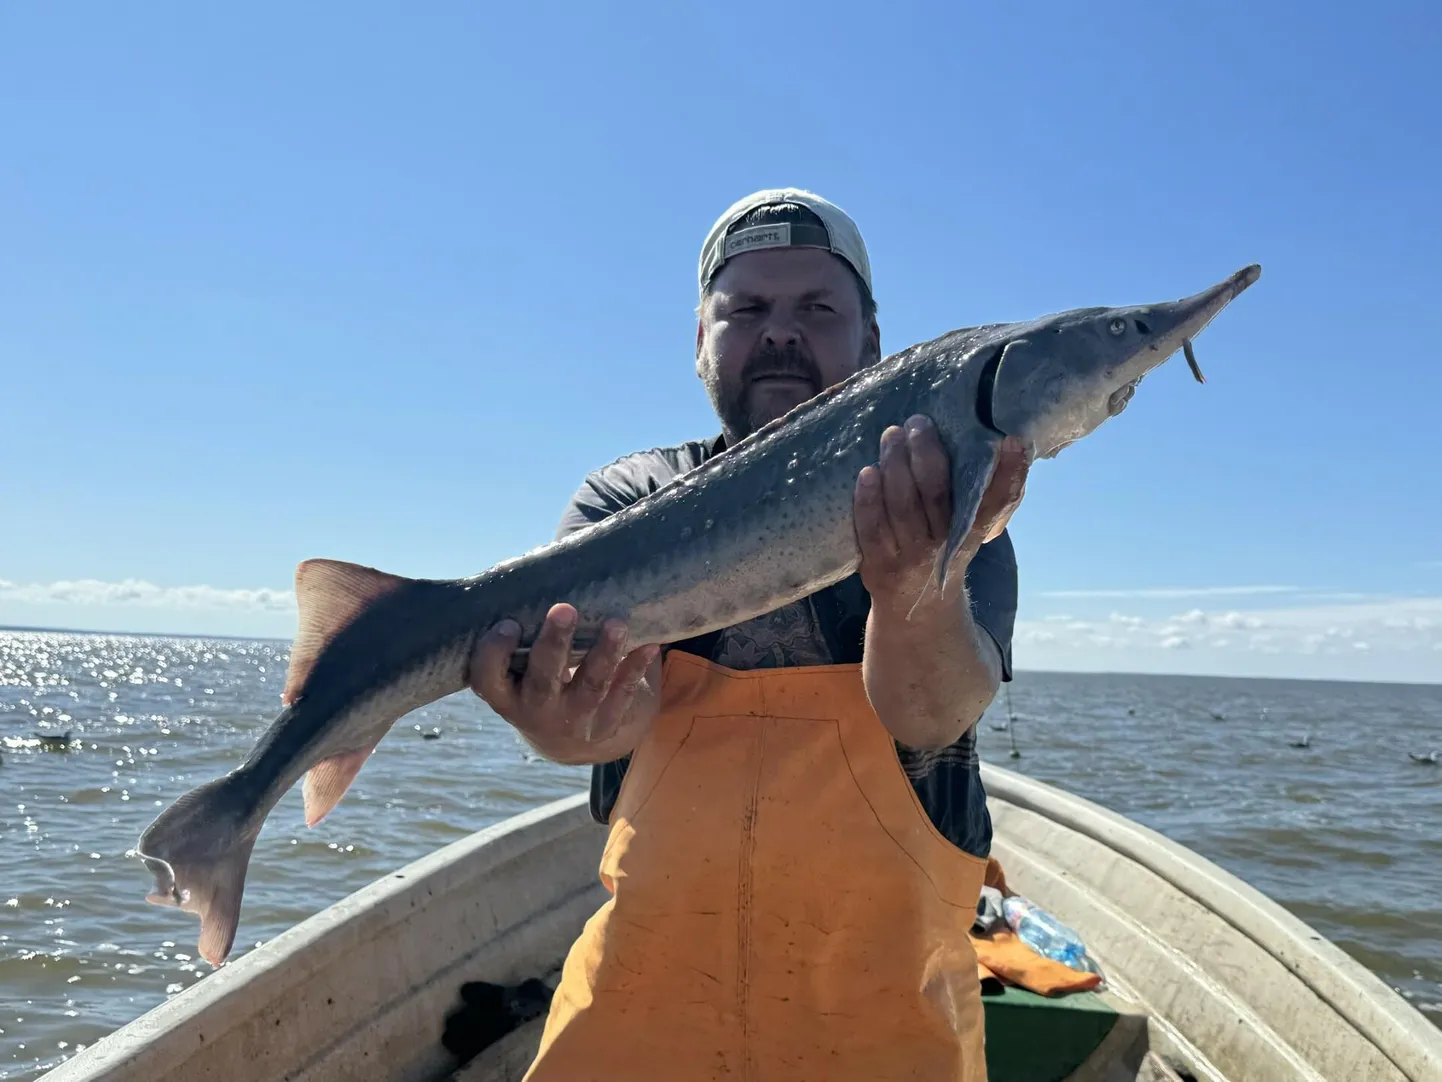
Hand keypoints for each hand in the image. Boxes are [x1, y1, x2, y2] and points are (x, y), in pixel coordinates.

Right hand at [469, 603, 660, 753]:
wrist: (567, 737)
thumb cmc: (538, 677)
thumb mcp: (520, 665)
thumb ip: (524, 626)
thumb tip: (549, 553)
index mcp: (505, 694)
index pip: (487, 678)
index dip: (493, 654)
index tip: (508, 623)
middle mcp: (535, 711)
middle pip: (542, 681)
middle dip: (553, 645)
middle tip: (564, 609)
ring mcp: (572, 721)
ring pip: (589, 688)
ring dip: (604, 654)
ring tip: (617, 623)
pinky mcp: (606, 724)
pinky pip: (624, 696)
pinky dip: (636, 670)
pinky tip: (649, 646)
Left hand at [854, 416, 1028, 609]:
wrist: (916, 612)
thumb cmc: (943, 554)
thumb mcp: (967, 533)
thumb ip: (978, 498)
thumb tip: (992, 443)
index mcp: (971, 536)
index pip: (993, 505)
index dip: (1006, 475)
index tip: (1013, 441)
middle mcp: (942, 547)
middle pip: (935, 496)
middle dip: (927, 455)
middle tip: (919, 422)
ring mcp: (909, 558)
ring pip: (902, 507)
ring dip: (895, 467)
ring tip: (892, 435)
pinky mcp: (879, 566)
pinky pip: (872, 529)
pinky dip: (868, 500)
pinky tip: (867, 473)